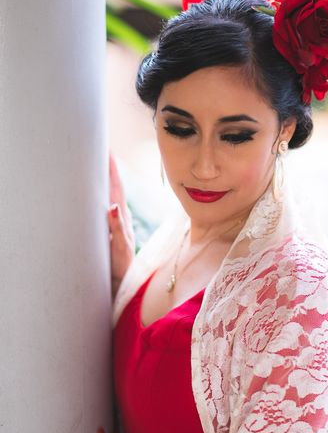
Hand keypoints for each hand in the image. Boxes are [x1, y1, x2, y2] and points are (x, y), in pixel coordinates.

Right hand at [108, 152, 134, 297]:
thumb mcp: (120, 248)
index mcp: (121, 217)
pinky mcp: (110, 230)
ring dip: (105, 178)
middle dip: (107, 167)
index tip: (107, 149)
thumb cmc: (122, 268)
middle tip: (102, 147)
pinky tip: (98, 190)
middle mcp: (119, 217)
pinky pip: (106, 206)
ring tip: (98, 161)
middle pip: (112, 186)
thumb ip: (117, 228)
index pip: (116, 187)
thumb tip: (112, 205)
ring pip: (109, 195)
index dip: (111, 168)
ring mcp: (115, 223)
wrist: (122, 285)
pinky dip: (102, 194)